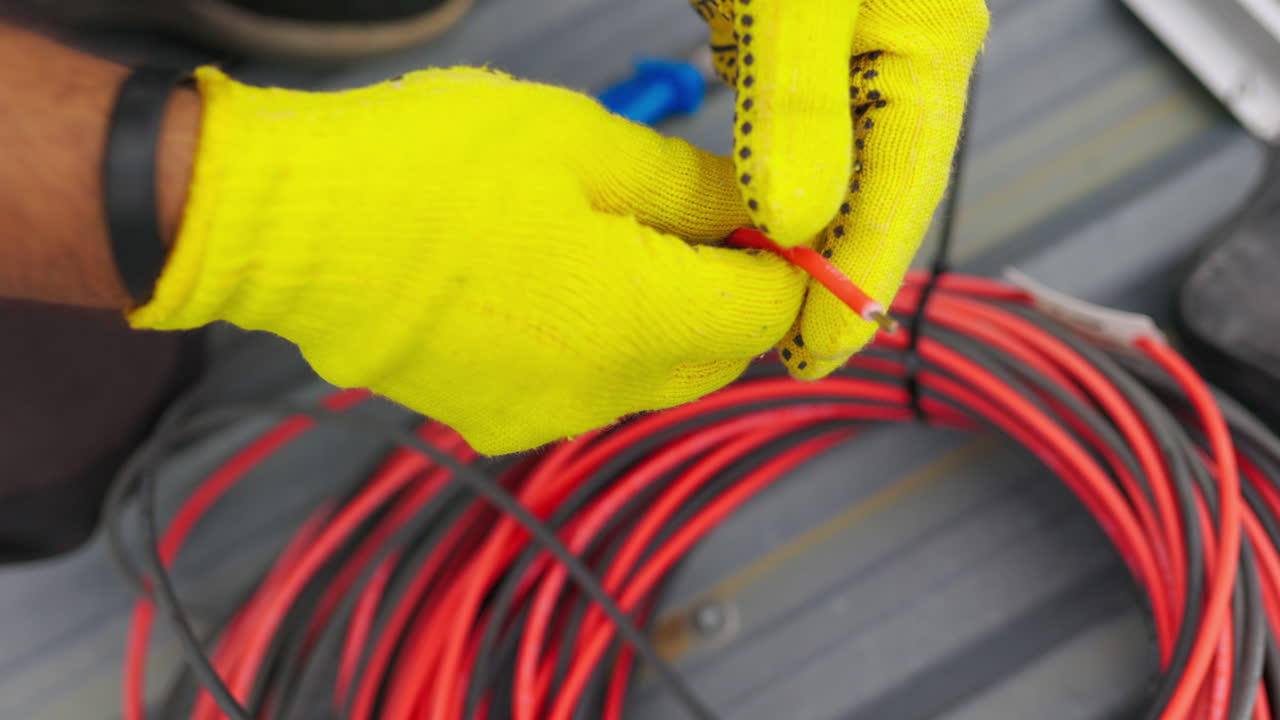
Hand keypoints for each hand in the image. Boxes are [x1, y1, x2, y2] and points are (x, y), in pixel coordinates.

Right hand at [130, 67, 806, 453]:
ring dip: (661, 322)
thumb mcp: (582, 144)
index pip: (765, 314)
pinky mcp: (492, 421)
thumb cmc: (424, 167)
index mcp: (634, 319)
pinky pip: (583, 390)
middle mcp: (598, 393)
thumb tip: (758, 215)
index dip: (784, 264)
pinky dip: (597, 347)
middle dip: (726, 296)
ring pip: (650, 378)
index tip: (767, 220)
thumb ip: (691, 190)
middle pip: (715, 357)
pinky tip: (547, 285)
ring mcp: (541, 418)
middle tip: (695, 221)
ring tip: (608, 242)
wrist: (284, 227)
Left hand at [691, 0, 988, 377]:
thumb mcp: (796, 3)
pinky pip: (783, 129)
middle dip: (831, 270)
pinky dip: (761, 180)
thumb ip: (799, 104)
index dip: (860, 277)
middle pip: (871, 189)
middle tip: (793, 350)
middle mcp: (895, 53)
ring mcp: (842, 49)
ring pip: (826, 166)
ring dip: (795, 234)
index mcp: (926, 44)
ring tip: (766, 306)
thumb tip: (793, 221)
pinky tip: (740, 222)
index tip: (818, 347)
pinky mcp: (787, 36)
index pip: (902, 189)